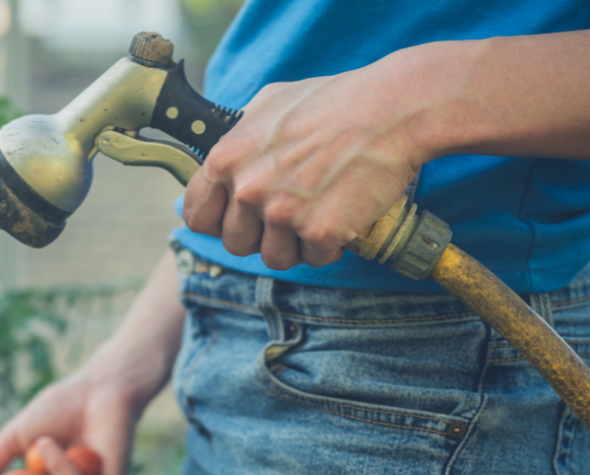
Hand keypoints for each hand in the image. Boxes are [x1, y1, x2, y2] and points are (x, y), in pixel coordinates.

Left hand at [182, 55, 426, 269]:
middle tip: (291, 213)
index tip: (238, 218)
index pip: (196, 216)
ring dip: (296, 244)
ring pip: (274, 258)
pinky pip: (315, 259)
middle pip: (235, 244)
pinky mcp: (320, 231)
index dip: (218, 221)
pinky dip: (331, 245)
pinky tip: (344, 214)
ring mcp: (282, 213)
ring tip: (319, 211)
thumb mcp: (268, 104)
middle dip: (261, 235)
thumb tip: (219, 162)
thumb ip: (238, 138)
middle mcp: (248, 189)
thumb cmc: (334, 101)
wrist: (393, 108)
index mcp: (226, 159)